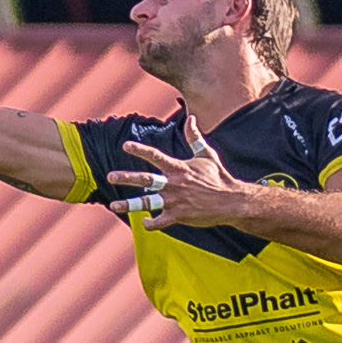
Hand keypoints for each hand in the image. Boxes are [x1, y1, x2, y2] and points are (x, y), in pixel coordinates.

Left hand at [107, 113, 254, 229]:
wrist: (232, 201)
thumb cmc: (219, 177)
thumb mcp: (207, 155)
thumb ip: (194, 137)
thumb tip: (191, 118)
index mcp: (178, 168)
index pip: (155, 156)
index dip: (140, 150)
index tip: (126, 146)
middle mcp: (174, 184)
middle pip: (145, 180)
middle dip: (126, 178)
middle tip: (110, 176)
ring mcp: (175, 201)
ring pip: (146, 202)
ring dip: (128, 204)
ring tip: (113, 205)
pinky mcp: (179, 216)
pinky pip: (159, 222)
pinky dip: (151, 223)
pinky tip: (144, 222)